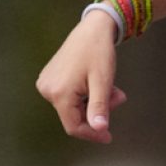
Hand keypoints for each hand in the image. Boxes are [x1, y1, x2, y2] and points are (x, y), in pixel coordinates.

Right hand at [36, 11, 128, 143]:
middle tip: (119, 97)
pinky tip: (97, 82)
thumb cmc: (99, 53)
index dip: (92, 134)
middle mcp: (47, 90)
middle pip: (75, 115)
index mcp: (59, 93)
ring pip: (73, 106)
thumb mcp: (103, 81)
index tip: (109, 137)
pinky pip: (69, 96)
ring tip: (112, 87)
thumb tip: (100, 130)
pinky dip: (86, 94)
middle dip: (99, 110)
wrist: (92, 28)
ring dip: (94, 101)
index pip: (74, 126)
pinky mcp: (49, 78)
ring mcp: (46, 84)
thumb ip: (100, 107)